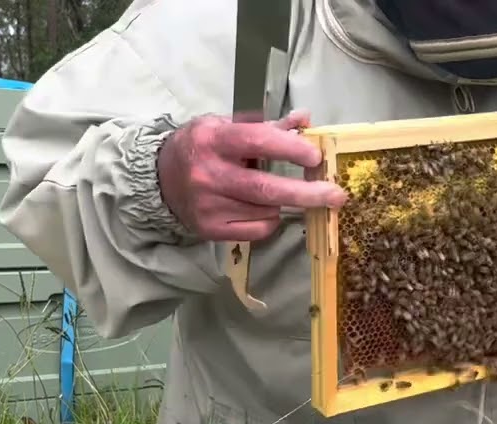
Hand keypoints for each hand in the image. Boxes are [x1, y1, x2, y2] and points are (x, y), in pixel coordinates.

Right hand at [157, 110, 348, 242]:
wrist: (160, 178)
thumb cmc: (202, 147)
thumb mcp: (228, 127)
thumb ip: (268, 126)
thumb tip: (305, 119)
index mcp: (214, 140)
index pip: (258, 142)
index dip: (290, 150)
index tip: (315, 156)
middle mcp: (209, 174)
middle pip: (266, 189)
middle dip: (306, 193)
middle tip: (336, 195)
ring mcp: (208, 206)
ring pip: (265, 211)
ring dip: (284, 204)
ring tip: (281, 193)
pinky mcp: (210, 230)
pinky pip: (257, 231)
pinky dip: (270, 221)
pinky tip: (263, 209)